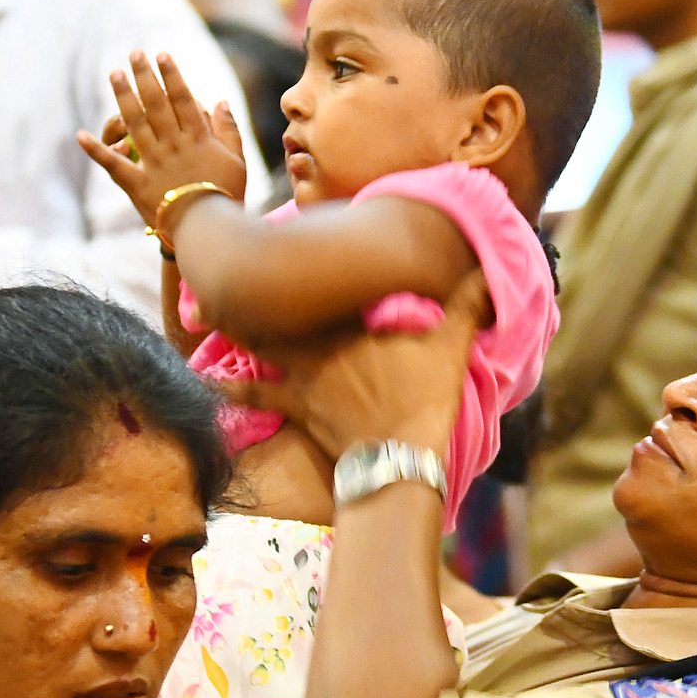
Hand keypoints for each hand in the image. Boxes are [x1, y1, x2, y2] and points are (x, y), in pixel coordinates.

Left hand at [76, 51, 246, 229]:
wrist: (209, 230)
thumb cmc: (227, 195)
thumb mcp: (237, 161)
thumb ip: (229, 130)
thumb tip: (220, 101)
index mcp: (198, 139)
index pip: (182, 99)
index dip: (171, 75)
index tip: (161, 54)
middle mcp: (173, 145)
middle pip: (156, 104)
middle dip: (144, 76)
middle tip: (134, 54)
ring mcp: (154, 163)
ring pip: (135, 124)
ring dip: (123, 97)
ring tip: (114, 75)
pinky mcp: (137, 184)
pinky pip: (113, 165)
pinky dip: (96, 151)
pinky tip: (80, 135)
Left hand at [222, 270, 489, 457]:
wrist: (398, 453)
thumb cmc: (424, 396)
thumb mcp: (452, 345)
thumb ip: (467, 304)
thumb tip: (489, 272)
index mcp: (355, 322)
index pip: (326, 285)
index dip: (307, 265)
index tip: (285, 244)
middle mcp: (322, 340)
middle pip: (284, 308)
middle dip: (261, 289)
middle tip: (231, 267)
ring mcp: (304, 374)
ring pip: (263, 341)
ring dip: (240, 326)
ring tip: (213, 309)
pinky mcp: (295, 405)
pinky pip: (257, 393)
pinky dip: (231, 389)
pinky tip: (207, 382)